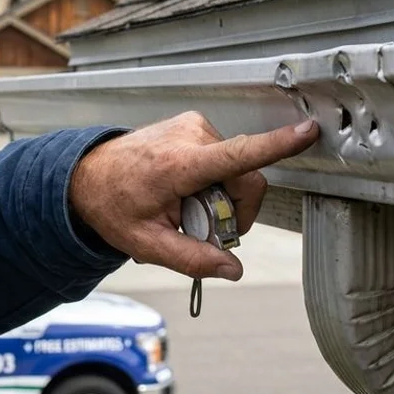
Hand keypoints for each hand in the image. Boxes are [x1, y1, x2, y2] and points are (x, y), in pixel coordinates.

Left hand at [69, 111, 319, 280]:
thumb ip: (192, 259)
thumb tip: (232, 269)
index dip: (277, 145)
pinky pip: (224, 158)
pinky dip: (212, 180)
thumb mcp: (147, 244)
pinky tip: (184, 190)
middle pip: (244, 179)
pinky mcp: (195, 124)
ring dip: (220, 195)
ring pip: (236, 171)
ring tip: (183, 205)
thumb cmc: (113, 205)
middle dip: (232, 210)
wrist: (87, 175)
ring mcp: (193, 126)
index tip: (307, 132)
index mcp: (178, 164)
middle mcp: (190, 137)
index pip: (238, 155)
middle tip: (198, 225)